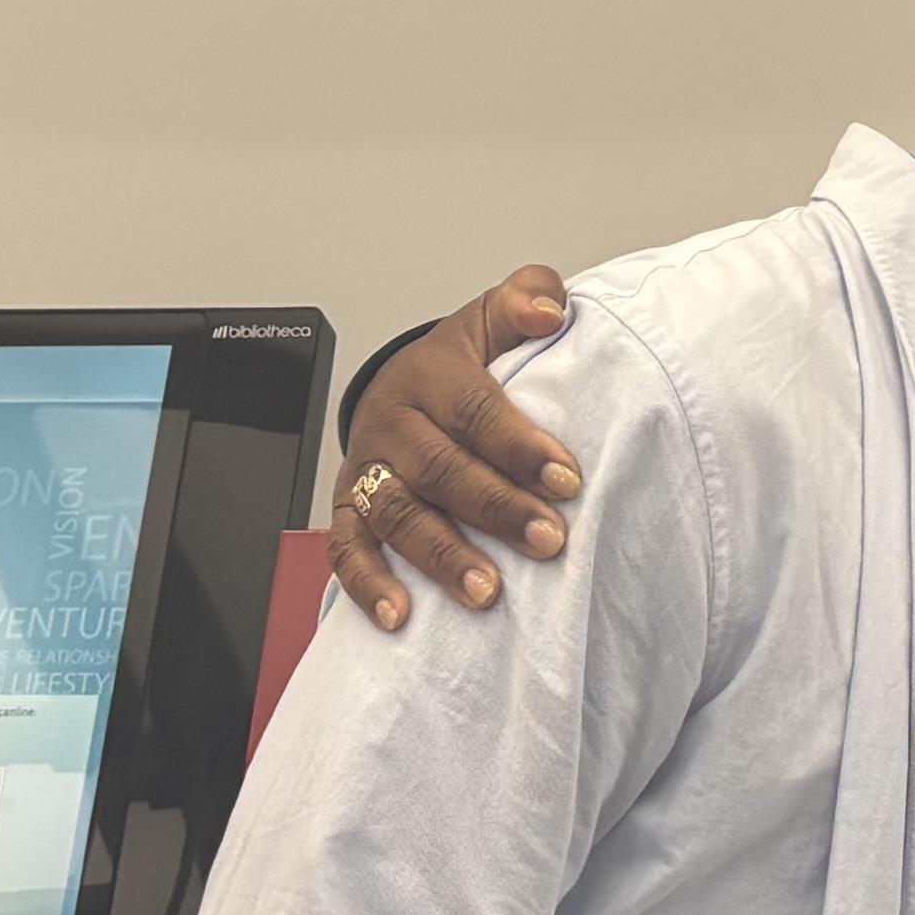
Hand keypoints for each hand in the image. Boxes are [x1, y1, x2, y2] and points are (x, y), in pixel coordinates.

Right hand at [329, 270, 585, 627]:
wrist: (401, 389)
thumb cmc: (460, 365)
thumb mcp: (491, 319)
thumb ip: (527, 299)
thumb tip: (549, 310)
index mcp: (430, 375)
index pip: (476, 410)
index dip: (520, 446)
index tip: (567, 480)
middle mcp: (392, 424)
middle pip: (441, 469)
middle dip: (497, 509)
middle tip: (547, 540)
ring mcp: (366, 471)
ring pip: (397, 515)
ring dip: (442, 556)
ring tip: (486, 591)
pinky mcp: (346, 511)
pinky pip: (347, 551)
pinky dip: (369, 586)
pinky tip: (402, 616)